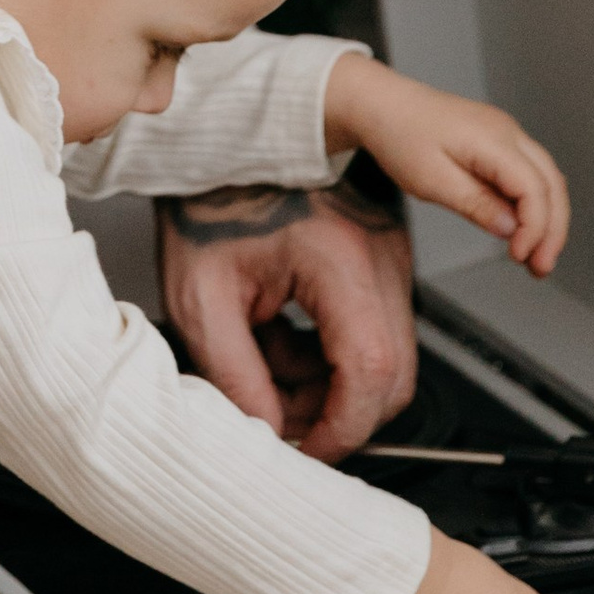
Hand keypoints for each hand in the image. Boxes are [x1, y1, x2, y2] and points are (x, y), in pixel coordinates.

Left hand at [159, 177, 418, 462]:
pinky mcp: (382, 258)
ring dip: (333, 384)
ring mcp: (389, 255)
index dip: (345, 426)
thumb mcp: (199, 296)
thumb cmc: (206, 201)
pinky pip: (374, 328)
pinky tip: (280, 337)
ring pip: (387, 355)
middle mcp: (380, 255)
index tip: (310, 450)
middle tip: (284, 420)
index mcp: (338, 257)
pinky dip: (333, 353)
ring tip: (264, 365)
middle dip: (341, 413)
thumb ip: (235, 375)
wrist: (220, 142)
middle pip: (394, 371)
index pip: (372, 368)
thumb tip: (271, 434)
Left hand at [325, 55, 568, 274]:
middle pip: (552, 184)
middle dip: (553, 229)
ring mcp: (506, 134)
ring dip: (546, 218)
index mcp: (494, 140)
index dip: (535, 227)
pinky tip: (521, 228)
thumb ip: (476, 204)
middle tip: (541, 268)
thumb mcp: (432, 180)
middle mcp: (509, 133)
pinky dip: (531, 203)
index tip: (520, 256)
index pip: (535, 188)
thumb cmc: (400, 136)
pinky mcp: (498, 141)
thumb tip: (511, 229)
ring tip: (535, 256)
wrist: (382, 104)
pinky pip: (528, 173)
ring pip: (546, 178)